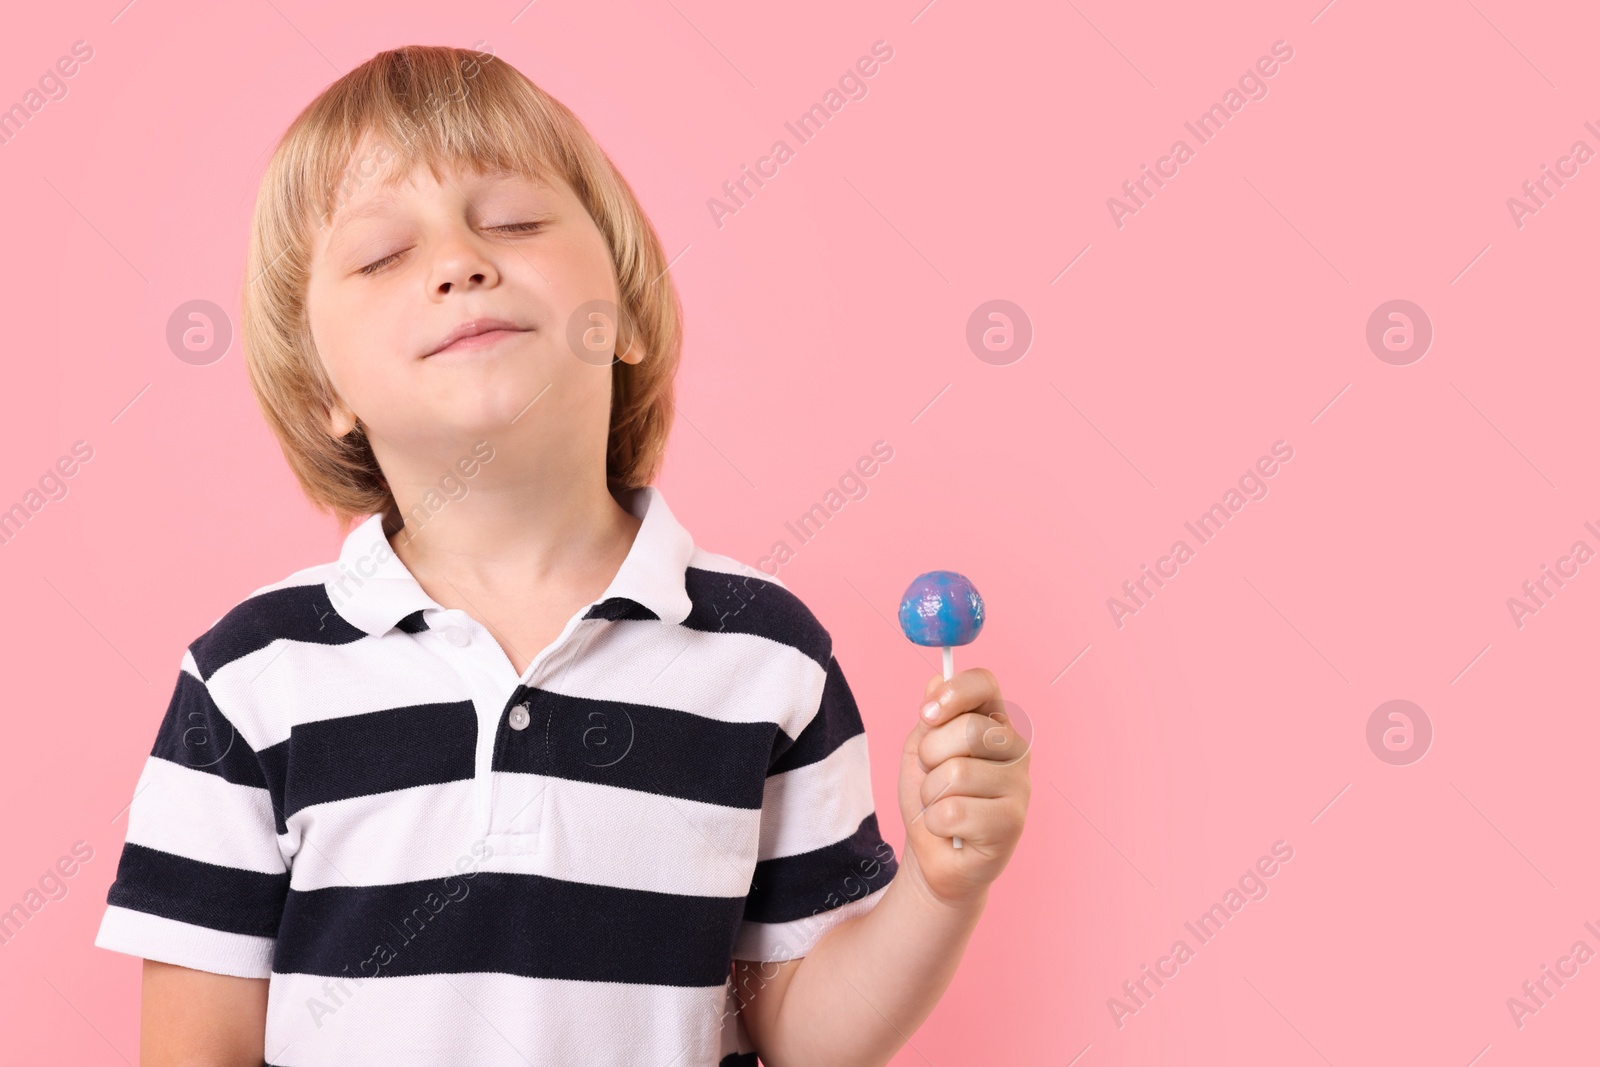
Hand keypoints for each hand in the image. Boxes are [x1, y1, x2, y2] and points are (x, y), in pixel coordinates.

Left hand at [896, 666, 1029, 908]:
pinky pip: (954, 811)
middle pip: (967, 729)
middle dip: (931, 755)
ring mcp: (1019, 786)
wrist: (931, 856)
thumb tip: (936, 681)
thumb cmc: (932, 799)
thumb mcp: (920, 752)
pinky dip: (936, 822)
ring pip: (956, 773)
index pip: (985, 683)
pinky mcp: (1013, 823)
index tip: (926, 714)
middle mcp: (1015, 750)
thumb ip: (931, 718)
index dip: (954, 693)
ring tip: (941, 807)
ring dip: (931, 794)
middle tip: (932, 776)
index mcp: (994, 723)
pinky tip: (951, 830)